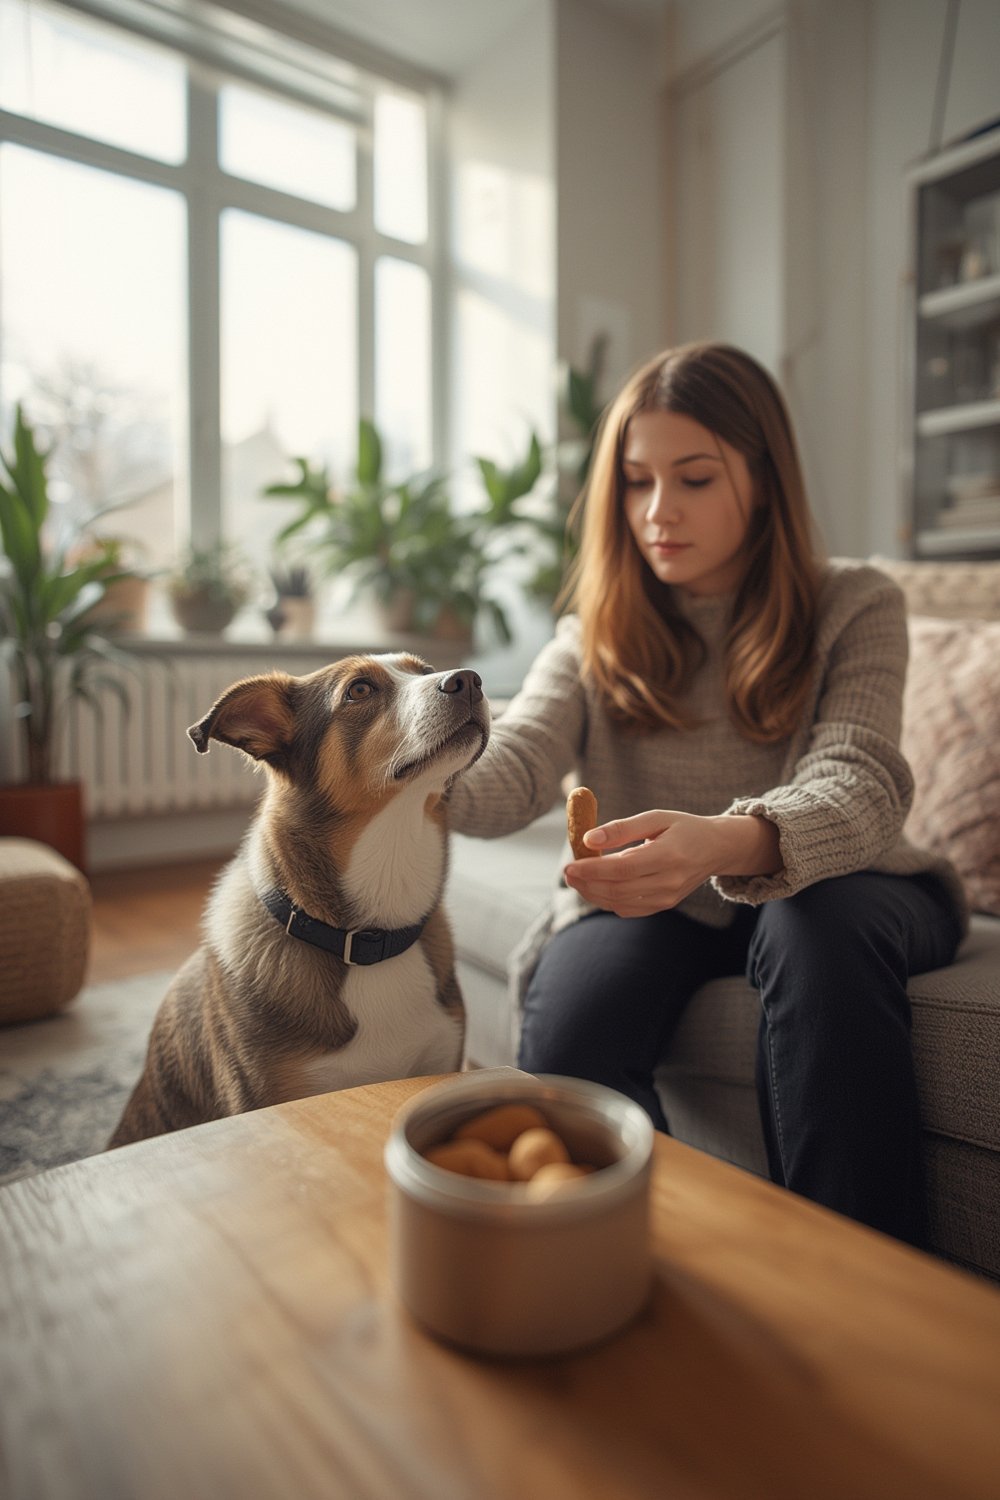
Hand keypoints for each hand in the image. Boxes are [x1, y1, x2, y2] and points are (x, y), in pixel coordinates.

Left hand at [563, 810, 780, 918]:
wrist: (715, 849)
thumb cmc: (682, 828)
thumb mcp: (656, 818)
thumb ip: (622, 829)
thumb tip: (588, 839)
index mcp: (669, 855)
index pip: (623, 869)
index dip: (593, 870)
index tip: (570, 865)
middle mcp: (669, 882)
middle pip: (618, 889)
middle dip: (587, 883)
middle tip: (567, 872)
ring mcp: (667, 898)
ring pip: (619, 903)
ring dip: (593, 893)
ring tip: (576, 878)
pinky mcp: (664, 906)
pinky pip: (628, 909)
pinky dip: (607, 900)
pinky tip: (596, 886)